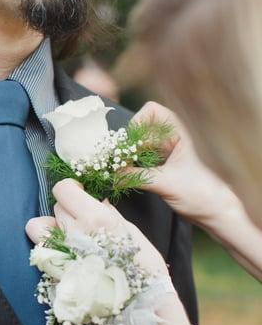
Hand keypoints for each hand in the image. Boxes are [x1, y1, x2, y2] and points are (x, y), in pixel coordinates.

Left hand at [26, 179, 168, 275]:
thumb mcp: (133, 233)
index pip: (63, 189)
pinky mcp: (53, 272)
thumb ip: (109, 214)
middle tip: (81, 220)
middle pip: (55, 207)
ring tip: (65, 234)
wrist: (141, 307)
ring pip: (37, 226)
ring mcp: (60, 253)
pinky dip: (47, 247)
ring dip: (49, 227)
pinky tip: (63, 253)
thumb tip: (97, 202)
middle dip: (67, 209)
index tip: (79, 193)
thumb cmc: (144, 269)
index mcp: (96, 218)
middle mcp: (74, 233)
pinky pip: (39, 250)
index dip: (70, 188)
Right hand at [129, 101, 239, 226]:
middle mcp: (169, 139)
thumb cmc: (200, 193)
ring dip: (126, 154)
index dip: (138, 121)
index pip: (152, 111)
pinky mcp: (157, 166)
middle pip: (139, 127)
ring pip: (136, 143)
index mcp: (178, 134)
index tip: (131, 142)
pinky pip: (137, 159)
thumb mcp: (165, 183)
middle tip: (121, 158)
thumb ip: (136, 177)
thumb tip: (112, 174)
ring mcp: (163, 152)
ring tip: (121, 168)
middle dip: (128, 141)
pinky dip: (128, 165)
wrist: (213, 213)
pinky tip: (125, 175)